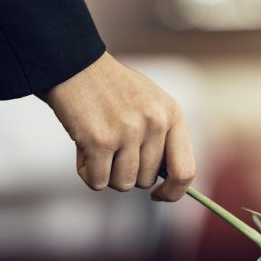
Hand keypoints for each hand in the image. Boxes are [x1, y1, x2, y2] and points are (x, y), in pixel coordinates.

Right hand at [35, 52, 194, 201]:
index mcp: (172, 114)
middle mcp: (155, 123)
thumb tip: (168, 183)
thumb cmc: (112, 90)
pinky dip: (87, 172)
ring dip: (106, 173)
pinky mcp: (100, 141)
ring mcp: (128, 132)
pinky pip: (98, 182)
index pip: (185, 170)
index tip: (158, 195)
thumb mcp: (150, 104)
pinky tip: (82, 148)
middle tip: (112, 146)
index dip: (173, 192)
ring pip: (122, 184)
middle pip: (146, 181)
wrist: (74, 66)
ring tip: (97, 144)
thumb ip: (163, 138)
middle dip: (127, 172)